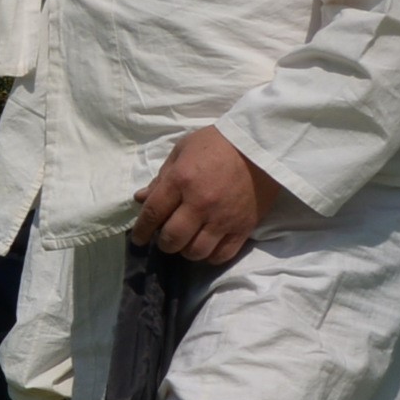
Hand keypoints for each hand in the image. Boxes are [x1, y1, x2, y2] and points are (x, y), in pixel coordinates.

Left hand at [130, 128, 280, 263]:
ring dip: (186, 250)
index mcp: (181, 181)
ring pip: (196, 252)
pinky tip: (208, 246)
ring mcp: (223, 218)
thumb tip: (140, 198)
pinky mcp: (244, 227)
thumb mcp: (182, 151)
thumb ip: (161, 178)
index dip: (141, 231)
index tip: (139, 238)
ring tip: (188, 241)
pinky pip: (222, 255)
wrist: (261, 144)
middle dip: (164, 243)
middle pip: (172, 240)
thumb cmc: (217, 143)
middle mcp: (200, 204)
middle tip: (166, 237)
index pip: (152, 214)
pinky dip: (211, 256)